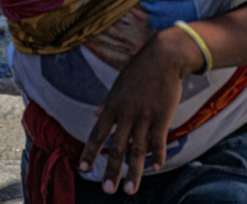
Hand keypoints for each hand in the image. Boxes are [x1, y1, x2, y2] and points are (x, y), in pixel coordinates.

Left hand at [79, 27, 200, 193]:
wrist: (164, 56)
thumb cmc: (140, 69)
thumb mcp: (119, 83)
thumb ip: (108, 102)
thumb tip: (95, 114)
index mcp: (114, 106)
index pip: (98, 134)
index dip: (90, 152)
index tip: (82, 169)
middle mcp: (127, 114)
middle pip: (118, 147)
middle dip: (112, 171)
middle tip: (107, 190)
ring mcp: (145, 116)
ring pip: (138, 149)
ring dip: (134, 172)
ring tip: (129, 190)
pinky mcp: (162, 116)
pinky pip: (159, 140)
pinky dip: (158, 154)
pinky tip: (157, 167)